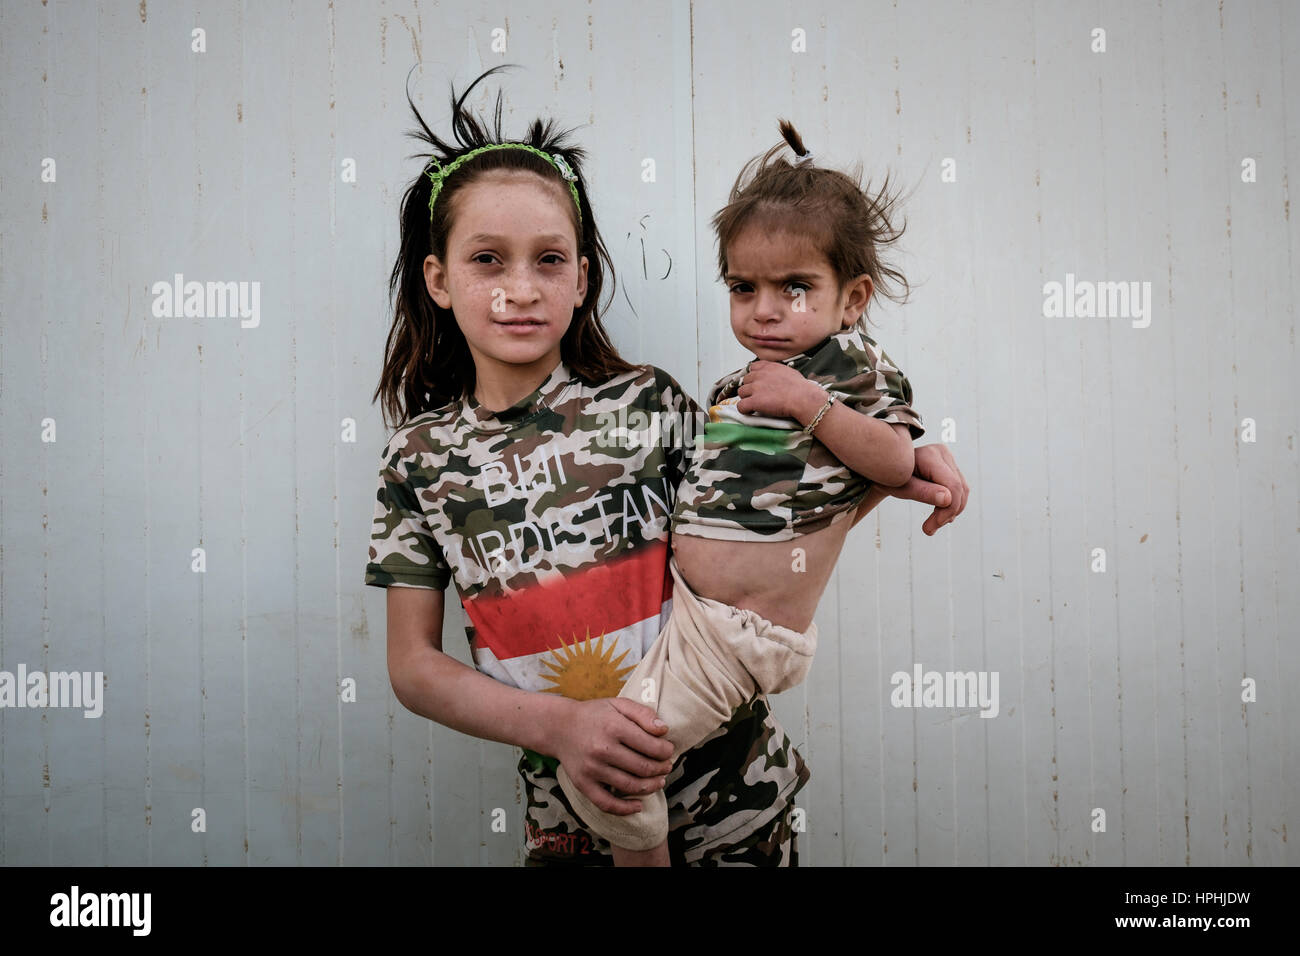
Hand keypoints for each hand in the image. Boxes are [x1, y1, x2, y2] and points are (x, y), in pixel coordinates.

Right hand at [551, 697, 674, 814]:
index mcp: (614, 727)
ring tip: (659, 781)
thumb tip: (664, 731)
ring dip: (651, 787)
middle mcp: (602, 749)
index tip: (669, 750)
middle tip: (667, 766)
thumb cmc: (594, 715)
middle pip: (643, 768)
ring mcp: (592, 769)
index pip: (651, 746)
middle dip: (662, 769)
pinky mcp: (583, 784)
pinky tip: (638, 805)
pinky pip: (607, 803)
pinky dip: (625, 809)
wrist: (559, 727)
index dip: (666, 751)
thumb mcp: (618, 704)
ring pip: (630, 786)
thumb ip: (643, 714)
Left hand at [733, 360, 824, 421]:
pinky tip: (752, 411)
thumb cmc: (801, 388)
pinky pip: (741, 406)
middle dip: (750, 389)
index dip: (753, 377)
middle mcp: (760, 375)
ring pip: (741, 392)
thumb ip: (779, 372)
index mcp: (769, 367)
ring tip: (756, 404)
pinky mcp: (754, 401)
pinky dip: (745, 410)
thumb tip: (778, 376)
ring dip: (747, 398)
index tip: (757, 383)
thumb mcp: (789, 372)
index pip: (753, 368)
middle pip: (745, 380)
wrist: (803, 398)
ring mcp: (756, 388)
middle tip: (758, 396)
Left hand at [879, 443, 969, 535]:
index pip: (953, 486)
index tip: (933, 526)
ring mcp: (947, 458)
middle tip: (930, 529)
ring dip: (951, 511)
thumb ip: (923, 493)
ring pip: (962, 490)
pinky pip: (959, 488)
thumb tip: (948, 499)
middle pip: (959, 489)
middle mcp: (943, 453)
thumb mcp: (901, 488)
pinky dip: (951, 504)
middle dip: (948, 513)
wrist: (883, 469)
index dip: (948, 509)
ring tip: (933, 524)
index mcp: (931, 455)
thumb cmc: (889, 478)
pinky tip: (939, 514)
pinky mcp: (949, 466)